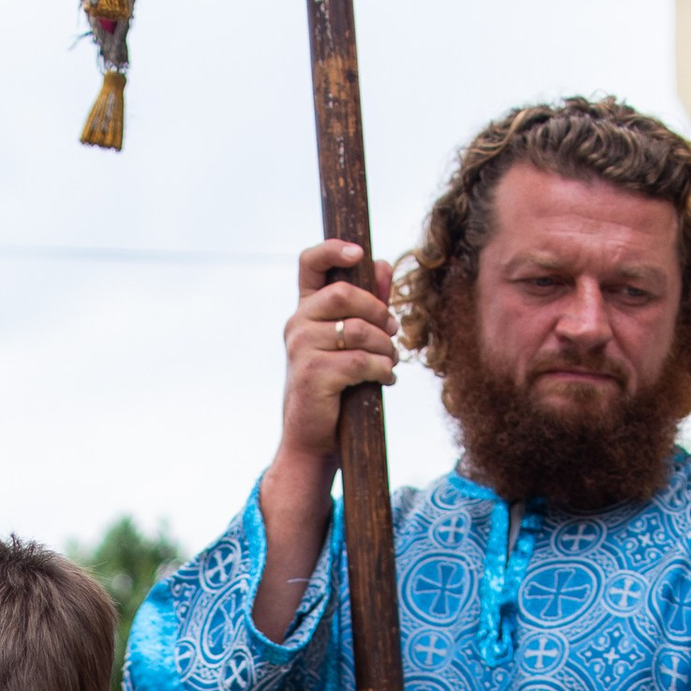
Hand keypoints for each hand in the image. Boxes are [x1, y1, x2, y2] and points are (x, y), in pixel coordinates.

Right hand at [277, 239, 397, 463]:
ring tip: (390, 362)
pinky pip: (359, 361)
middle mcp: (297, 324)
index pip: (310, 264)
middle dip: (378, 311)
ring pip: (357, 330)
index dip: (333, 249)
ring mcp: (300, 349)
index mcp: (305, 311)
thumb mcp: (350, 343)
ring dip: (385, 347)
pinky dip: (382, 370)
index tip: (359, 253)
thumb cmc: (334, 391)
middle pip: (343, 294)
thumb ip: (366, 305)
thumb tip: (383, 265)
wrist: (312, 441)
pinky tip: (386, 380)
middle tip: (393, 331)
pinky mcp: (311, 375)